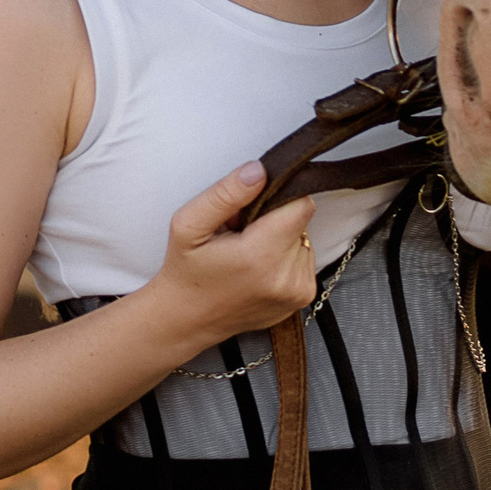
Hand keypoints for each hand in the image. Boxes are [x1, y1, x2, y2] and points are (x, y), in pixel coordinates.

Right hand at [143, 161, 317, 350]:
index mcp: (260, 256)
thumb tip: (259, 170)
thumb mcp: (189, 224)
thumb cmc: (186, 270)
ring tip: (247, 252)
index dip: (278, 198)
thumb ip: (226, 193)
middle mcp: (286, 277)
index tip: (252, 209)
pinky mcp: (302, 299)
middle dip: (274, 220)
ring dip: (281, 240)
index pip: (301, 206)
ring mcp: (297, 292)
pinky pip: (304, 260)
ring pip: (305, 240)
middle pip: (301, 222)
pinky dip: (285, 258)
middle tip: (242, 234)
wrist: (188, 319)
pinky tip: (258, 268)